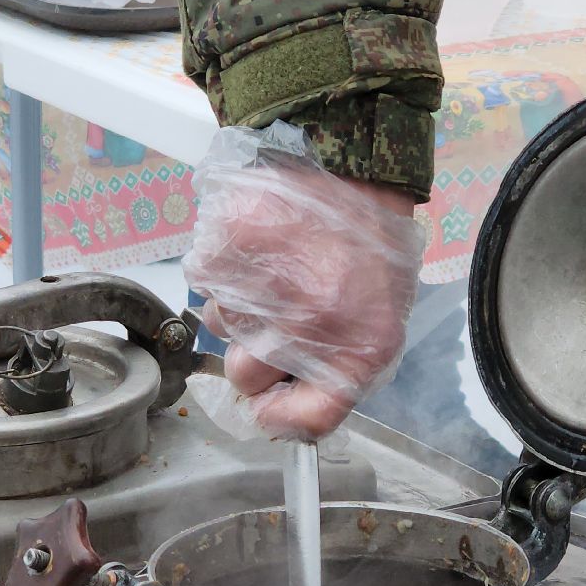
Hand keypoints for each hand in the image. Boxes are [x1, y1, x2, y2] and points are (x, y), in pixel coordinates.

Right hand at [184, 125, 424, 438]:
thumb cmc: (371, 243)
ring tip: (275, 266)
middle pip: (244, 376)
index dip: (280, 416)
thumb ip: (340, 367)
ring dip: (239, 305)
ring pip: (219, 326)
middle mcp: (305, 330)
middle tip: (280, 309)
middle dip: (254, 351)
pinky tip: (255, 246)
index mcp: (357, 352)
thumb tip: (289, 405)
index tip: (271, 401)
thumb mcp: (382, 316)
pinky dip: (222, 268)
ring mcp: (260, 292)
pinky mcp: (225, 252)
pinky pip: (203, 280)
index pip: (306, 421)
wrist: (354, 164)